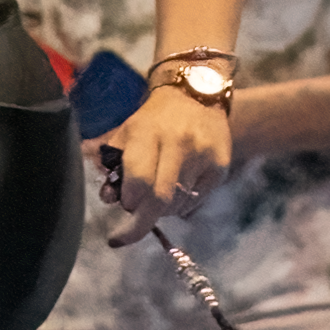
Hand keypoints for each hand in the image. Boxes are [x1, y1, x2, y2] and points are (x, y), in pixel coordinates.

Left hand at [97, 82, 232, 240]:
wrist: (197, 94)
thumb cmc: (155, 118)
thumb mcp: (128, 132)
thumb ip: (114, 163)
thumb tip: (109, 198)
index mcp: (148, 132)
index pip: (139, 180)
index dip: (128, 202)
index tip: (122, 207)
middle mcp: (179, 143)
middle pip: (161, 199)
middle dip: (140, 224)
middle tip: (125, 235)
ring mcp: (203, 155)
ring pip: (178, 204)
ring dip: (161, 211)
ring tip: (155, 197)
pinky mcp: (220, 166)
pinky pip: (196, 200)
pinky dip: (181, 204)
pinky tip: (177, 189)